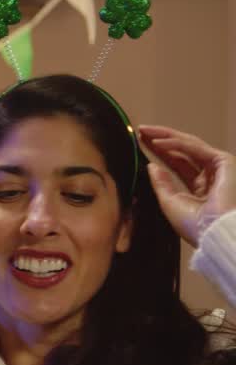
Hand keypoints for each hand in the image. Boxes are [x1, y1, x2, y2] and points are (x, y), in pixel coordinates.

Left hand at [140, 125, 235, 246]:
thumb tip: (152, 166)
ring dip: (166, 136)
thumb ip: (161, 183)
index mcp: (200, 187)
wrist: (214, 233)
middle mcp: (210, 175)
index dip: (160, 152)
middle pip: (182, 151)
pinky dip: (175, 144)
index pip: (177, 163)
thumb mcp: (170, 202)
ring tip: (145, 131)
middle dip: (161, 139)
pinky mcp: (223, 162)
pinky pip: (194, 148)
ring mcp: (218, 167)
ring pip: (188, 145)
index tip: (141, 144)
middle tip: (141, 131)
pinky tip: (157, 143)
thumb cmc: (195, 226)